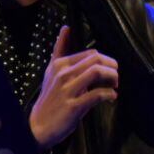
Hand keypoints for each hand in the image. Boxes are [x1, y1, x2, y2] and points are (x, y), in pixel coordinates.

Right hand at [29, 25, 118, 149]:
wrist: (38, 126)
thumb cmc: (50, 98)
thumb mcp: (51, 71)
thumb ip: (60, 50)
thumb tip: (66, 27)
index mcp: (59, 64)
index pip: (91, 53)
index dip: (106, 60)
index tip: (110, 70)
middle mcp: (63, 74)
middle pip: (96, 59)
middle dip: (112, 67)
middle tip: (115, 77)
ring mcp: (67, 89)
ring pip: (97, 72)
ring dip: (112, 78)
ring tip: (114, 86)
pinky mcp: (73, 106)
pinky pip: (97, 94)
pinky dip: (109, 94)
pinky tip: (111, 98)